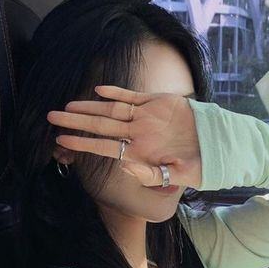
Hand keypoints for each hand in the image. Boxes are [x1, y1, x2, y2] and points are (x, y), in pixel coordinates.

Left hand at [47, 85, 201, 188]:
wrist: (217, 145)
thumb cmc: (197, 165)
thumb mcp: (177, 177)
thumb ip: (151, 175)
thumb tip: (124, 166)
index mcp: (138, 152)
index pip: (103, 146)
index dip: (82, 142)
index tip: (61, 141)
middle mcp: (137, 133)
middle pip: (100, 125)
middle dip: (75, 121)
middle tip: (51, 117)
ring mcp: (145, 117)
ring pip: (111, 110)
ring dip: (89, 107)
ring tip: (67, 105)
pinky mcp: (157, 102)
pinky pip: (132, 97)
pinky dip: (116, 93)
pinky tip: (98, 90)